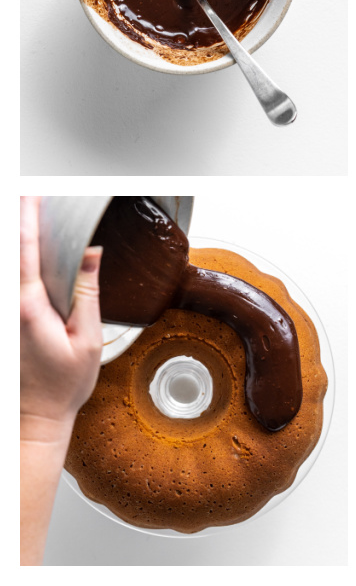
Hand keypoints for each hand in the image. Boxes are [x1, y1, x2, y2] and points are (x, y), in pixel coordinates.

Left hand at [20, 196, 103, 441]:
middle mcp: (11, 306)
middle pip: (11, 252)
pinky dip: (20, 260)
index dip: (27, 218)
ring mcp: (7, 313)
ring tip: (30, 210)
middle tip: (29, 192)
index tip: (32, 193)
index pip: (25, 251)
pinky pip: (15, 282)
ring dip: (19, 240)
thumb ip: (87, 292)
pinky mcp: (9, 320)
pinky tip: (31, 251)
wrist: (35, 420)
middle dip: (19, 220)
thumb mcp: (88, 338)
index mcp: (30, 307)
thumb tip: (90, 254)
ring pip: (10, 266)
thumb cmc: (64, 385)